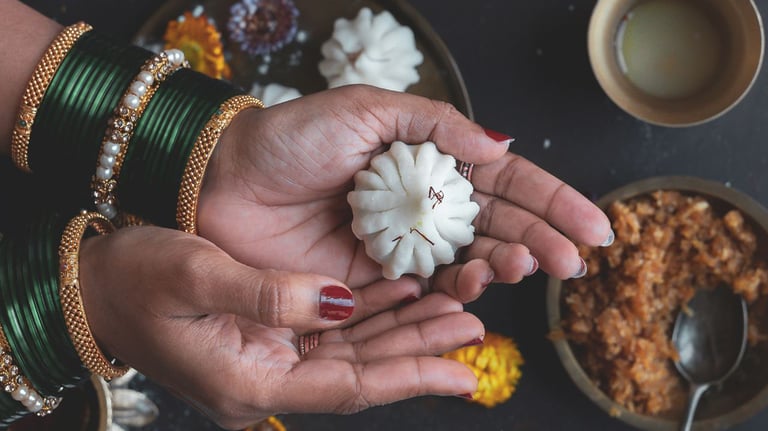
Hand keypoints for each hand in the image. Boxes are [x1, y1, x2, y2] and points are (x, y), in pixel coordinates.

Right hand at [79, 226, 481, 429]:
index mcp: (250, 380)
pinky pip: (333, 330)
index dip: (410, 376)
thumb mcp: (195, 275)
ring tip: (454, 309)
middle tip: (473, 326)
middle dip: (419, 350)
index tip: (463, 371)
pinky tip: (404, 290)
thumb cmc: (133, 281)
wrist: (94, 286)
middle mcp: (267, 378)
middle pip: (362, 371)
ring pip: (354, 351)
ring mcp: (269, 359)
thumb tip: (341, 299)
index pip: (350, 386)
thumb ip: (269, 294)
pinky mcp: (269, 337)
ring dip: (403, 330)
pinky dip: (371, 312)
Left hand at [198, 85, 611, 301]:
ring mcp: (402, 243)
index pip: (503, 182)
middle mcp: (422, 203)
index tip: (594, 225)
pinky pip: (425, 289)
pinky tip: (475, 285)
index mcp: (427, 158)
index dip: (551, 201)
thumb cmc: (291, 138)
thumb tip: (504, 144)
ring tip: (525, 265)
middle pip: (496, 226)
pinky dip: (453, 292)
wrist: (223, 182)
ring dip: (503, 266)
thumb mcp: (367, 110)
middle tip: (573, 260)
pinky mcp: (374, 279)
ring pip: (468, 261)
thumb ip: (438, 126)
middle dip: (540, 241)